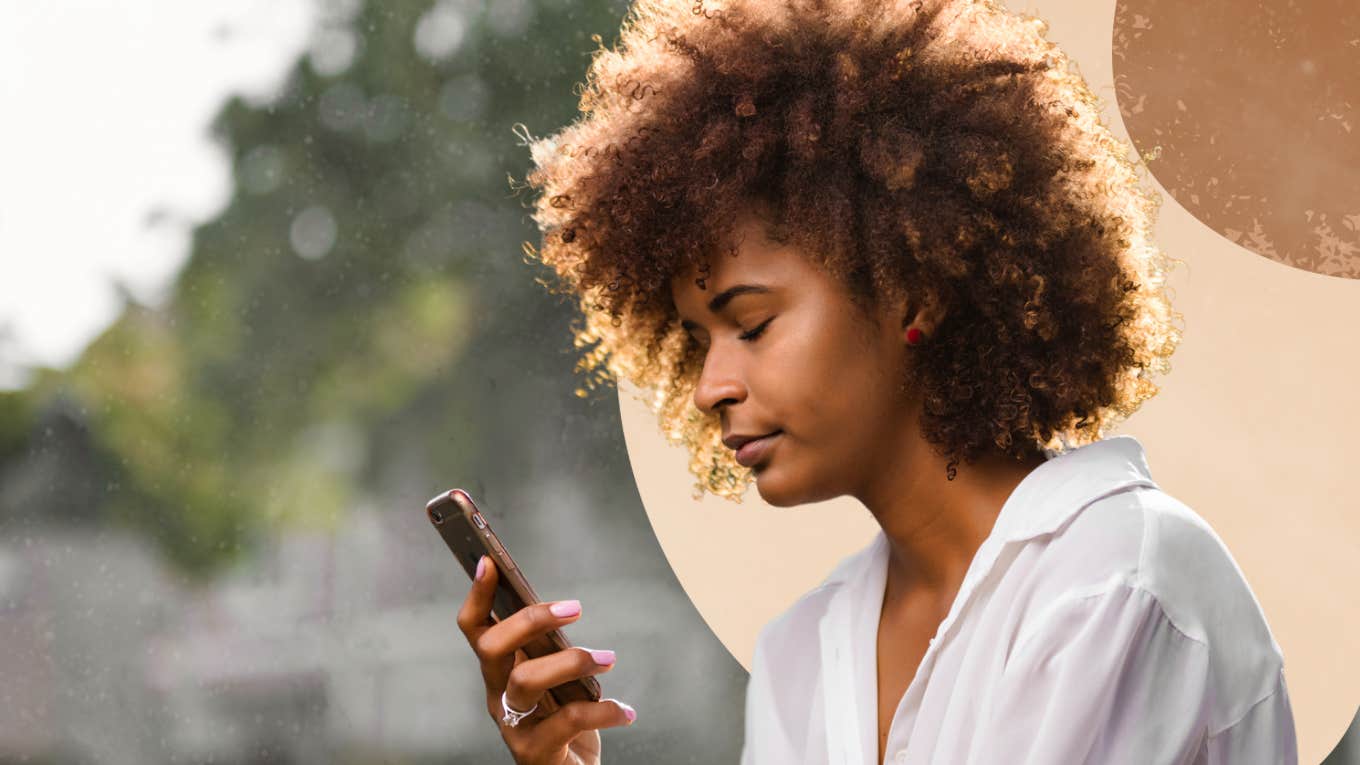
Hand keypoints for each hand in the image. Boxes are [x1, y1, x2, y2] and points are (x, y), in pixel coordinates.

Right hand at [457, 554, 635, 764]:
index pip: (475, 629)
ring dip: (573, 661)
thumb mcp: (557, 679)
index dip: (477, 595)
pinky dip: (604, 710)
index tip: (489, 562)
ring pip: (525, 681)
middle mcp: (498, 696)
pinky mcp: (534, 754)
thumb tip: (564, 609)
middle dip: (530, 620)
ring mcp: (512, 726)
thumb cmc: (565, 722)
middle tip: (575, 609)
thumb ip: (552, 649)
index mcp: (500, 672)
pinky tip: (626, 711)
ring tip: (608, 659)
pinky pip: (567, 721)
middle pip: (492, 648)